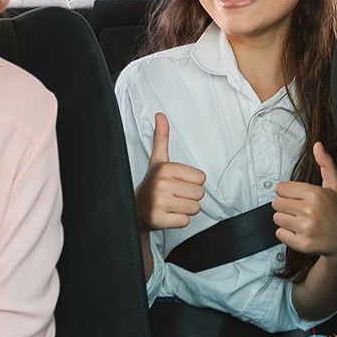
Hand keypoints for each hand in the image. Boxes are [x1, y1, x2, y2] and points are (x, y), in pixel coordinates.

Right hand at [136, 112, 205, 231]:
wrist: (135, 209)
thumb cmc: (152, 184)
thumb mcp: (157, 160)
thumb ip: (162, 138)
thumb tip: (160, 115)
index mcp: (165, 168)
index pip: (201, 178)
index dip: (191, 182)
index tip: (176, 183)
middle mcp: (161, 184)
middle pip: (200, 193)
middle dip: (189, 197)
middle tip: (173, 195)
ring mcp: (159, 203)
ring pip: (194, 208)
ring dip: (185, 209)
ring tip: (170, 204)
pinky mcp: (159, 220)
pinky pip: (185, 221)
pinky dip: (178, 220)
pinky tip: (167, 215)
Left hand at [271, 142, 336, 263]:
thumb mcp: (335, 186)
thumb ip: (325, 164)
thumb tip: (318, 146)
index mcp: (316, 194)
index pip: (281, 188)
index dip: (288, 193)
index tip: (298, 198)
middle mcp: (310, 211)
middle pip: (276, 203)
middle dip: (286, 206)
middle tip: (300, 210)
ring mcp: (306, 228)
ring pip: (277, 218)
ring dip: (286, 220)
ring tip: (302, 221)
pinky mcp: (302, 243)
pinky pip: (280, 234)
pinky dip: (287, 234)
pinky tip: (301, 232)